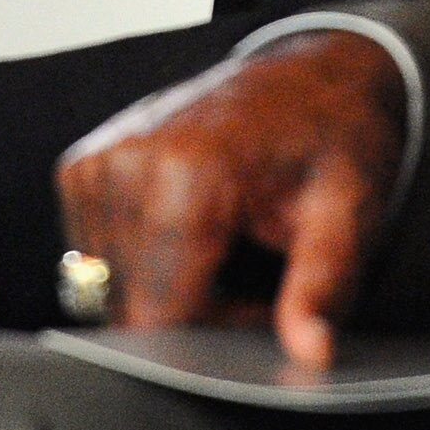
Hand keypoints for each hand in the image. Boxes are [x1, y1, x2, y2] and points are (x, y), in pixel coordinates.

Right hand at [55, 33, 406, 366]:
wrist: (311, 76)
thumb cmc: (333, 141)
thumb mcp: (347, 214)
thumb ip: (321, 288)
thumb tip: (312, 353)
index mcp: (187, 172)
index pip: (162, 314)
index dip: (215, 332)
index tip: (263, 302)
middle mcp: (128, 160)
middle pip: (134, 305)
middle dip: (195, 310)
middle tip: (253, 268)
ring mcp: (97, 160)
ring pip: (111, 287)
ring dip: (167, 286)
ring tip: (225, 243)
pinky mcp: (82, 166)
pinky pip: (95, 253)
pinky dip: (141, 260)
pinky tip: (186, 229)